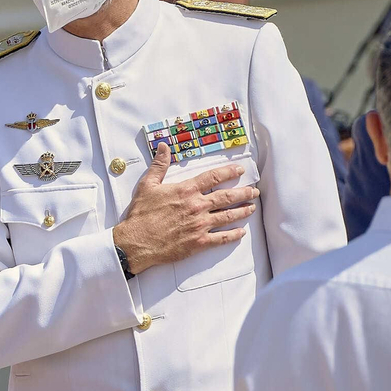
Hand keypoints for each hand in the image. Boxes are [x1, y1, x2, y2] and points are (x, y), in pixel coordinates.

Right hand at [112, 143, 258, 274]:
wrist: (136, 242)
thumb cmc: (141, 214)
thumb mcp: (148, 185)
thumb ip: (159, 165)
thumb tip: (164, 147)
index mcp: (186, 190)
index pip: (213, 177)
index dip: (229, 172)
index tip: (240, 170)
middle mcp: (197, 206)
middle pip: (227, 197)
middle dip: (243, 193)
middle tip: (253, 191)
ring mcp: (200, 225)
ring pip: (228, 216)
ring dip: (242, 211)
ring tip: (252, 208)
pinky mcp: (198, 242)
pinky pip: (221, 238)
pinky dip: (233, 235)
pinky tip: (241, 232)